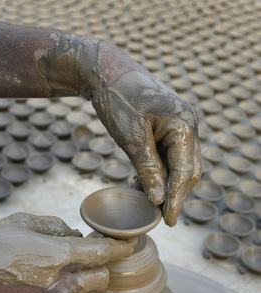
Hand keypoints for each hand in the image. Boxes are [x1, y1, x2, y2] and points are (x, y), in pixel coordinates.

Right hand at [0, 213, 132, 292]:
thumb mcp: (20, 223)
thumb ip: (55, 227)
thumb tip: (74, 235)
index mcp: (56, 257)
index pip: (103, 254)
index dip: (121, 249)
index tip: (129, 245)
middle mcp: (58, 285)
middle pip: (102, 280)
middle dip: (102, 267)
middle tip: (91, 256)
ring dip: (83, 281)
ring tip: (63, 268)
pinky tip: (48, 283)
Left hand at [89, 42, 200, 226]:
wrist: (105, 71)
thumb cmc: (118, 100)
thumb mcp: (131, 139)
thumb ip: (148, 170)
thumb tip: (158, 200)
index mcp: (184, 124)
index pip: (184, 171)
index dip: (176, 199)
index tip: (168, 221)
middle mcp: (188, 125)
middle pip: (187, 170)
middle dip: (175, 195)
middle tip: (161, 217)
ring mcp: (180, 125)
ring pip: (179, 165)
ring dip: (166, 185)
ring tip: (149, 205)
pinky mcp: (168, 127)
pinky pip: (169, 156)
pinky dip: (159, 173)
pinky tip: (144, 186)